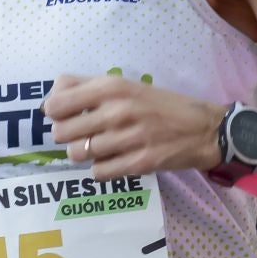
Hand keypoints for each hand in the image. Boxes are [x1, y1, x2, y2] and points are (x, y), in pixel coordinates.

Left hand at [43, 73, 224, 180]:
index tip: (65, 115)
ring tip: (99, 147)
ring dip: (84, 153)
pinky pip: (98, 172)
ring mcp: (128, 139)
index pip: (57, 104)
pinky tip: (114, 160)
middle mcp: (118, 111)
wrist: (205, 129)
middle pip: (62, 132)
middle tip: (83, 133)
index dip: (55, 112)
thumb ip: (88, 86)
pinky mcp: (139, 163)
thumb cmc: (161, 104)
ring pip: (78, 154)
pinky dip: (101, 168)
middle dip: (68, 135)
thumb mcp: (127, 84)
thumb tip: (52, 97)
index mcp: (112, 87)